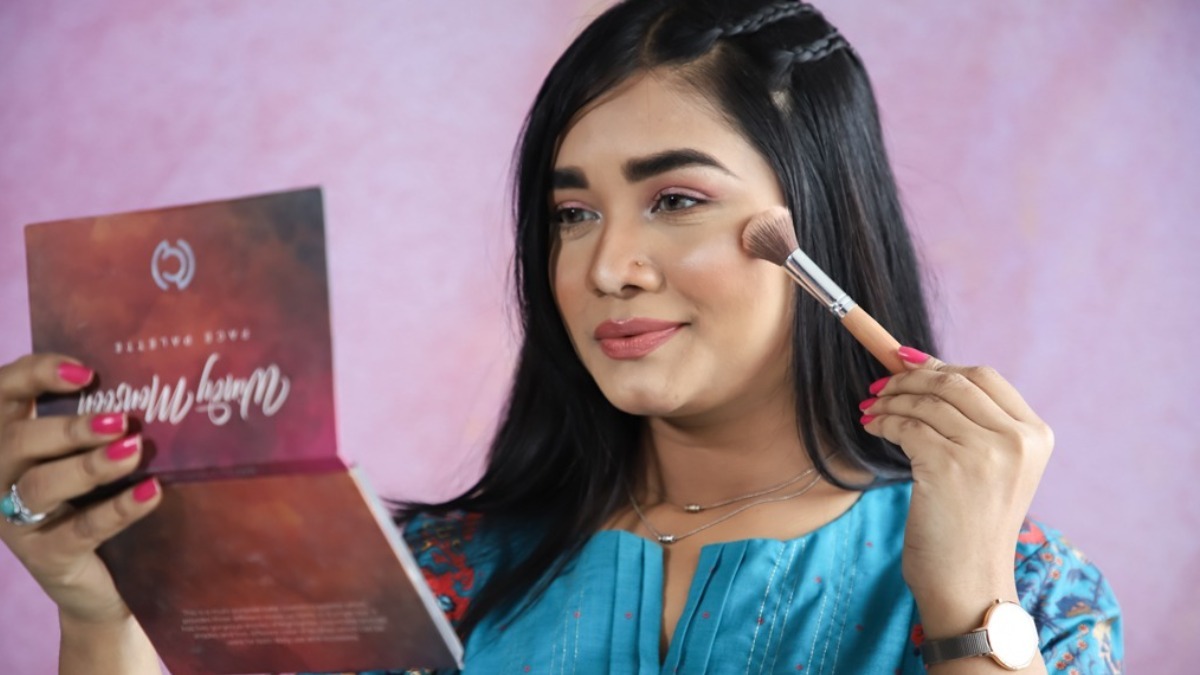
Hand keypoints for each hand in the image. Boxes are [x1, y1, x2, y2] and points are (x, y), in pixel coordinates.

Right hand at [0, 354, 161, 624]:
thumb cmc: (94, 499)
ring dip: (88, 465)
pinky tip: (151, 491)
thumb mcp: (87, 455)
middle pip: (17, 442)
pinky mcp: (46, 558)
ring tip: (132, 450)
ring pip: (38, 486)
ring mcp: (16, 521)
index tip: (86, 372)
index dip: (36, 375)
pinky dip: (119, 508)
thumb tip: (142, 384)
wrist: (100, 580)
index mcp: (7, 441)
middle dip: (69, 427)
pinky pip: (80, 529)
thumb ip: (97, 422)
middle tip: (120, 420)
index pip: (3, 394)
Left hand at [858, 346, 1052, 634]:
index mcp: (1035, 434)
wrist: (969, 583)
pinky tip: (871, 427)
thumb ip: (973, 423)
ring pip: (925, 400)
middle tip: (878, 385)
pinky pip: (906, 425)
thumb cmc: (970, 527)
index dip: (939, 362)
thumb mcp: (991, 469)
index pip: (984, 375)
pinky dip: (883, 422)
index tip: (904, 360)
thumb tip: (922, 369)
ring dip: (889, 399)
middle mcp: (1017, 438)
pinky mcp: (950, 466)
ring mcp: (986, 452)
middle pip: (953, 380)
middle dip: (908, 377)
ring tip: (869, 409)